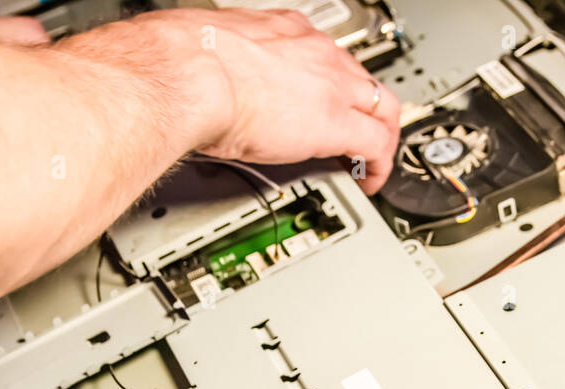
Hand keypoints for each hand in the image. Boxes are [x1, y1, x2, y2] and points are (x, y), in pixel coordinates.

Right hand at [149, 9, 399, 193]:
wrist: (187, 76)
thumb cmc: (182, 66)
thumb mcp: (207, 53)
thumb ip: (216, 64)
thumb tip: (198, 80)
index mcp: (282, 31)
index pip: (323, 54)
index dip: (330, 82)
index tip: (322, 100)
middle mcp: (313, 51)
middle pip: (361, 78)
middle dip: (366, 107)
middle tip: (363, 133)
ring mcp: (330, 85)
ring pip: (382, 106)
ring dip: (381, 135)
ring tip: (372, 161)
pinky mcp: (336, 124)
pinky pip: (377, 145)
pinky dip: (379, 165)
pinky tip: (371, 181)